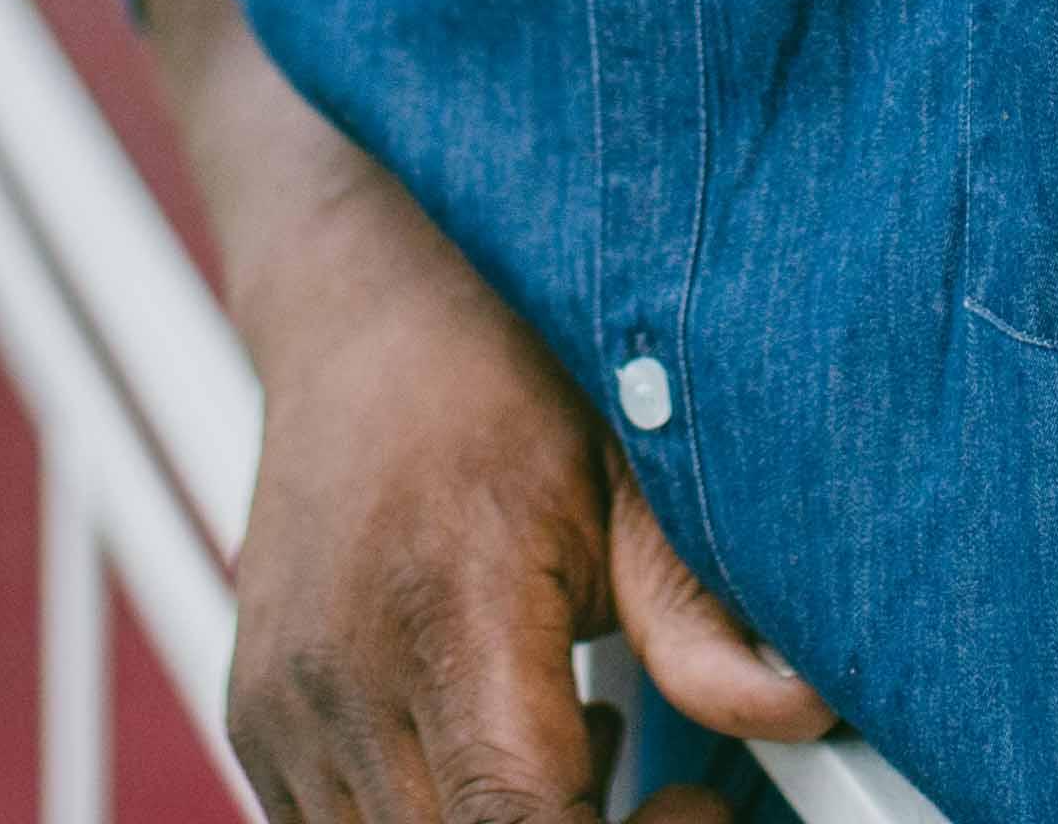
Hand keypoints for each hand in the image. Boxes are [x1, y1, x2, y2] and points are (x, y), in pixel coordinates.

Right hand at [145, 0, 834, 820]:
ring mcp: (287, 706)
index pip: (516, 823)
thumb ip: (697, 605)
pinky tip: (513, 742)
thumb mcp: (630, 457)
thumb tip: (798, 707)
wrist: (361, 287)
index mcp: (445, 604)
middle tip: (672, 793)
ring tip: (585, 760)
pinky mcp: (260, 719)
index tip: (696, 804)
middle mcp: (343, 673)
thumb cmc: (498, 353)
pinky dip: (441, 821)